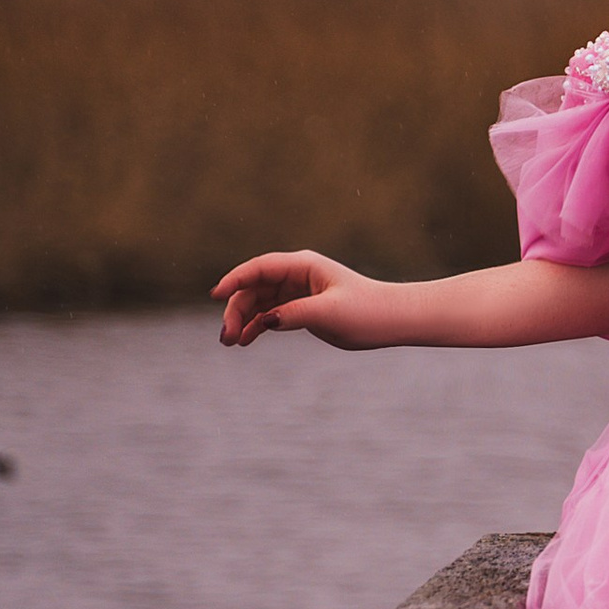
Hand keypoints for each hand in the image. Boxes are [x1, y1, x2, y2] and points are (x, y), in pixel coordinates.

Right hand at [215, 250, 392, 347]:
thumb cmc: (368, 312)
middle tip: (225, 337)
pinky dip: (256, 326)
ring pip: (259, 302)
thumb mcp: (330, 313)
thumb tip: (265, 320)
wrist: (392, 321)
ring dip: (242, 319)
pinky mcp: (301, 308)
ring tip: (230, 342)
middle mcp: (297, 275)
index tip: (216, 295)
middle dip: (237, 309)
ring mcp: (298, 291)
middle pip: (254, 287)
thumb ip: (295, 314)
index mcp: (304, 266)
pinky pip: (270, 314)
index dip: (235, 279)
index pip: (260, 268)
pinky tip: (244, 341)